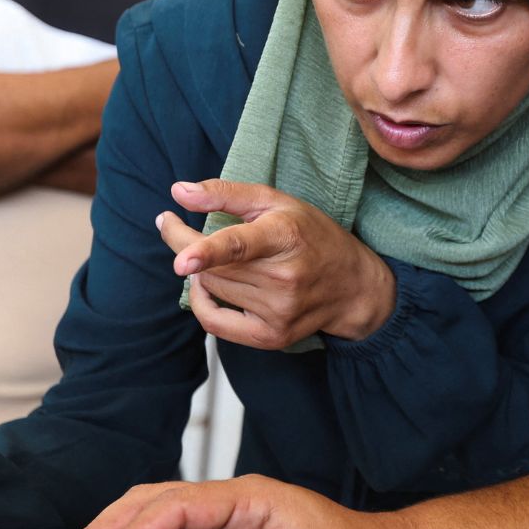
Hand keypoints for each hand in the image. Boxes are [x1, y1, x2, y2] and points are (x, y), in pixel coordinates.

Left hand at [157, 179, 396, 346]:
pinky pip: (214, 322)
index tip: (181, 259)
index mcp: (285, 236)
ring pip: (211, 289)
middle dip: (183, 244)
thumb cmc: (313, 236)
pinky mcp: (271, 336)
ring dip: (201, 271)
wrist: (353, 286)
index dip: (207, 252)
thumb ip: (226, 194)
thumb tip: (177, 191)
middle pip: (212, 268)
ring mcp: (277, 311)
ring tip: (220, 257)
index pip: (240, 247)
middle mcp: (283, 278)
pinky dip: (202, 302)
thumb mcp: (277, 203)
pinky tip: (208, 286)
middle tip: (175, 226)